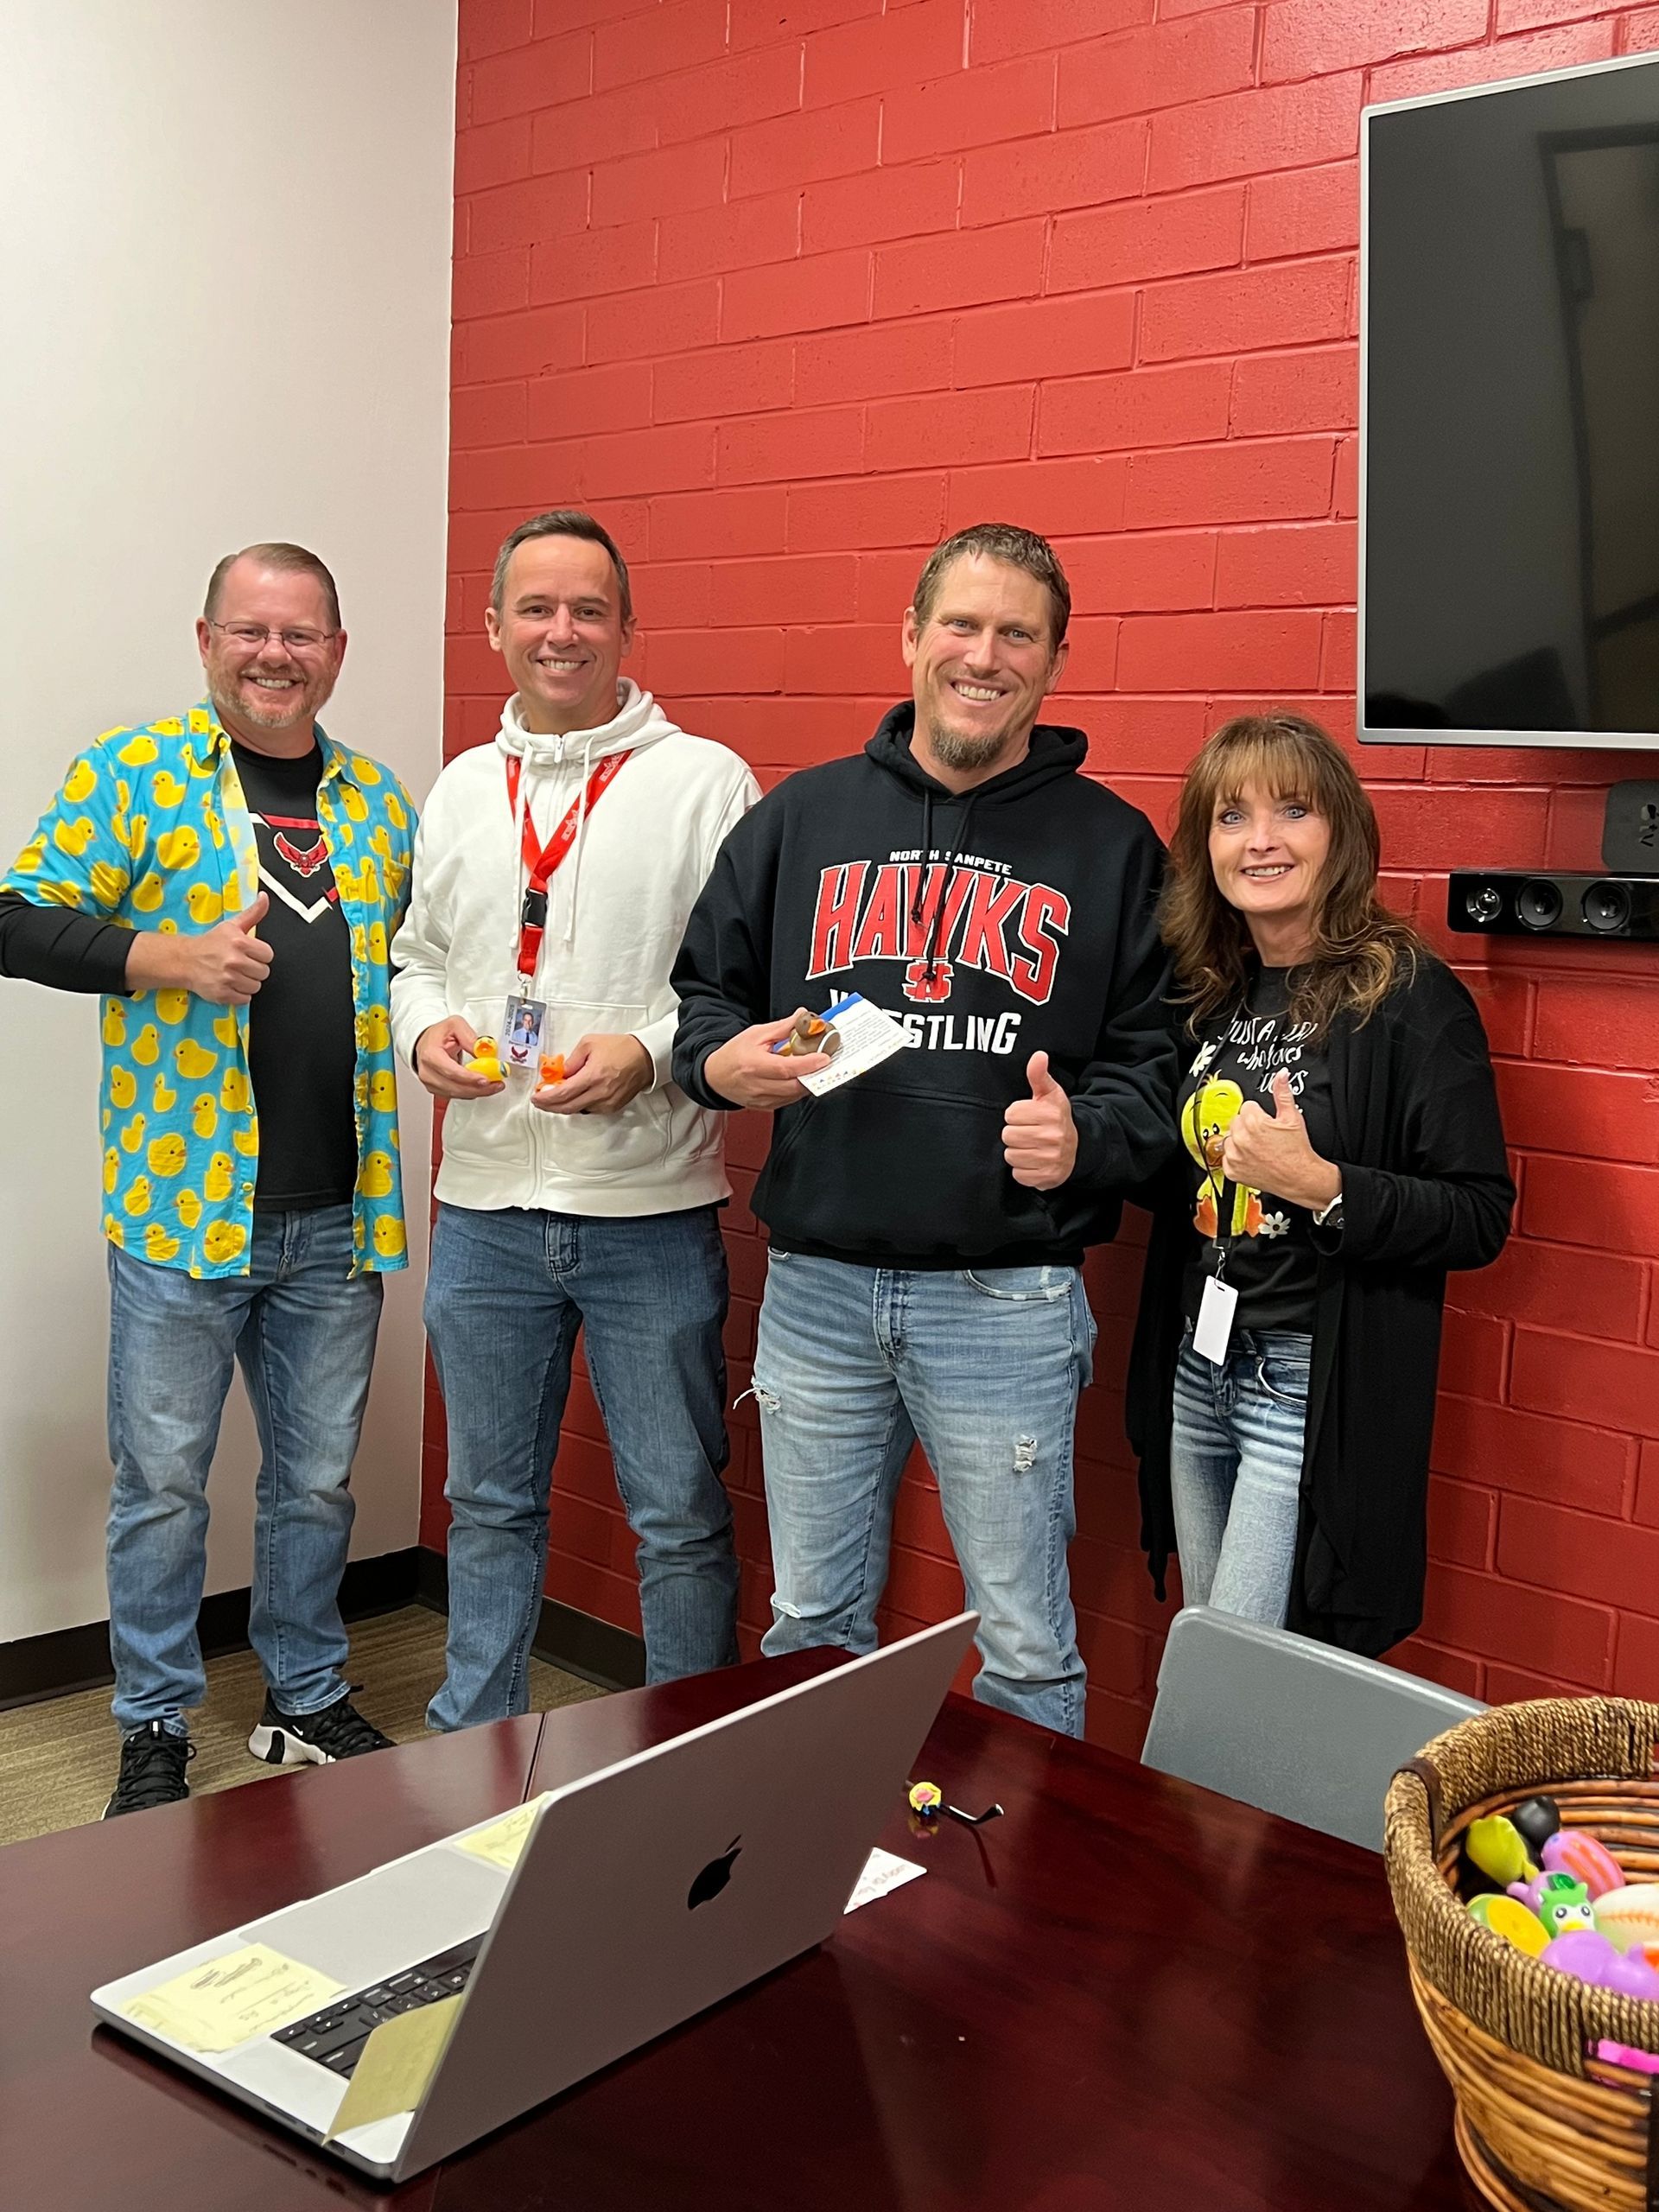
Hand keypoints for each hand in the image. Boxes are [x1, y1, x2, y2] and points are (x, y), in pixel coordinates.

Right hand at [126, 892, 275, 1004]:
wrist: (184, 960)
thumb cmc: (210, 943)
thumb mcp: (232, 925)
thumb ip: (253, 913)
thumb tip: (265, 898)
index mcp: (239, 942)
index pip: (268, 955)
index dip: (260, 955)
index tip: (250, 954)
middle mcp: (234, 961)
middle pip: (264, 972)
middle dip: (254, 969)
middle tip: (241, 964)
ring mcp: (228, 979)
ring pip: (256, 987)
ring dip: (247, 982)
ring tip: (235, 974)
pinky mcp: (222, 994)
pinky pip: (245, 999)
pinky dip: (239, 994)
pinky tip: (230, 984)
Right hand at [414, 1014, 504, 1100]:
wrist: (427, 1042)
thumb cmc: (438, 1034)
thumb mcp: (455, 1025)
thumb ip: (470, 1037)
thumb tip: (483, 1050)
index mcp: (430, 1055)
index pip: (451, 1071)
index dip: (469, 1078)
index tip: (485, 1079)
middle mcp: (428, 1072)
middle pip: (455, 1087)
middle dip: (478, 1088)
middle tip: (496, 1084)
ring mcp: (431, 1083)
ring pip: (457, 1094)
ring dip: (477, 1092)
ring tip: (494, 1085)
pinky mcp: (437, 1090)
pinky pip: (456, 1095)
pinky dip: (471, 1092)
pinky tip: (483, 1088)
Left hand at [533, 1032, 652, 1115]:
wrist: (645, 1058)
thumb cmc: (619, 1048)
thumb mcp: (589, 1043)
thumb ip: (571, 1060)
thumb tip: (560, 1075)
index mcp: (592, 1076)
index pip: (562, 1094)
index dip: (545, 1099)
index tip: (535, 1097)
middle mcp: (599, 1094)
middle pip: (566, 1107)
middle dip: (549, 1106)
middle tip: (539, 1101)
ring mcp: (607, 1103)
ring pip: (577, 1110)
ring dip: (562, 1106)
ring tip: (554, 1097)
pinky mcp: (613, 1107)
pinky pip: (589, 1110)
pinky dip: (577, 1105)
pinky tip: (572, 1097)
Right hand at [702, 1011, 829, 1110]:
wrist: (716, 1076)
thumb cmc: (734, 1054)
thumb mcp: (757, 1034)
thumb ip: (782, 1027)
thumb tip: (803, 1016)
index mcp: (753, 1065)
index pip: (786, 1068)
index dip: (808, 1064)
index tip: (824, 1058)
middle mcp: (757, 1086)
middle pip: (794, 1086)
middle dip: (813, 1075)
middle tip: (824, 1062)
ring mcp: (761, 1100)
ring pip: (794, 1095)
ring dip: (807, 1082)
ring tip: (812, 1068)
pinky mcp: (766, 1107)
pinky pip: (789, 1100)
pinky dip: (798, 1089)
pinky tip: (798, 1078)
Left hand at [1002, 1051, 1076, 1190]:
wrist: (1077, 1148)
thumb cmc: (1056, 1118)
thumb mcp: (1050, 1094)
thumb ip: (1039, 1075)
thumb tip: (1038, 1055)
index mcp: (1051, 1114)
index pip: (1011, 1114)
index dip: (1016, 1115)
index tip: (1028, 1117)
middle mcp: (1053, 1137)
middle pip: (1008, 1135)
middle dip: (1015, 1134)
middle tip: (1028, 1133)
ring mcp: (1050, 1159)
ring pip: (1011, 1155)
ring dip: (1017, 1152)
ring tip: (1031, 1147)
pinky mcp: (1047, 1177)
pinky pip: (1018, 1175)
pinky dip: (1022, 1170)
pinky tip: (1033, 1161)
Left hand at [1220, 1071, 1340, 1209]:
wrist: (1299, 1177)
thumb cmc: (1297, 1150)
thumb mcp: (1292, 1117)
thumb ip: (1283, 1093)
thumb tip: (1281, 1075)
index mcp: (1253, 1123)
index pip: (1247, 1106)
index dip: (1259, 1113)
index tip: (1266, 1122)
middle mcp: (1241, 1139)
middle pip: (1237, 1121)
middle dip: (1249, 1125)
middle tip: (1264, 1135)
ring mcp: (1235, 1156)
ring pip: (1230, 1138)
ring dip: (1241, 1141)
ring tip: (1259, 1147)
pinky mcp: (1232, 1170)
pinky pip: (1227, 1157)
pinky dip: (1237, 1157)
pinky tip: (1253, 1158)